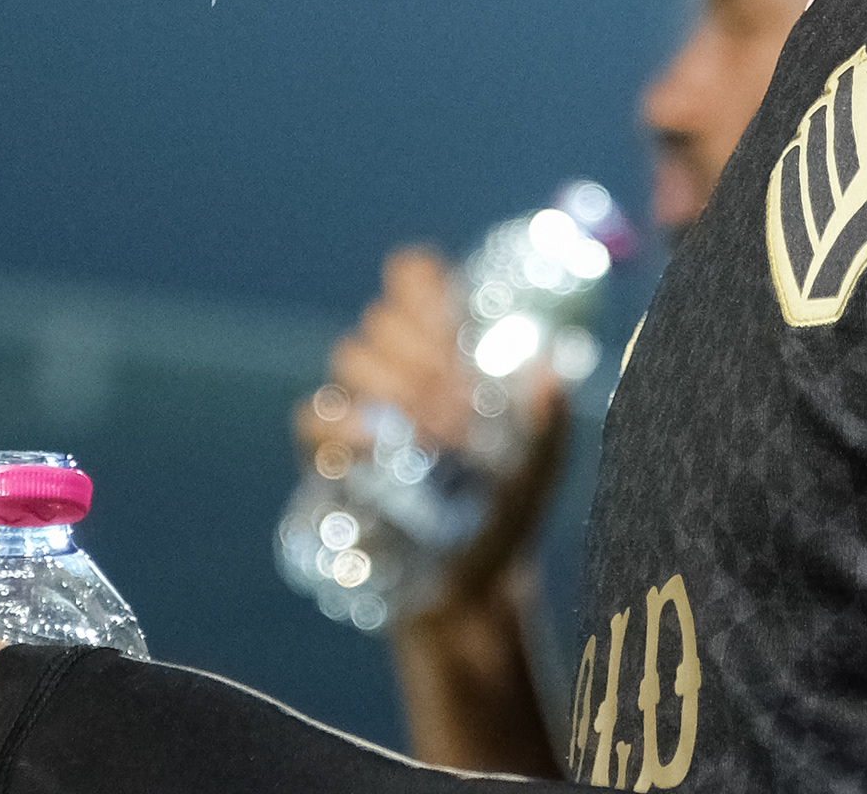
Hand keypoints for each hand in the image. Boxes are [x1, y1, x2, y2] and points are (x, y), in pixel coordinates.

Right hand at [293, 248, 573, 609]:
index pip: (413, 280)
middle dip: (421, 353)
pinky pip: (314, 416)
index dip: (421, 286)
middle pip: (383, 319)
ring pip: (351, 358)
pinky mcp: (331, 455)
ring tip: (436, 432)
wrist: (471, 586)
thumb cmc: (508, 511)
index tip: (449, 318)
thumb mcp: (541, 467)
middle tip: (458, 401)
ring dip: (393, 385)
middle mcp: (397, 370)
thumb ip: (549, 422)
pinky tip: (382, 444)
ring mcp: (359, 409)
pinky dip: (344, 424)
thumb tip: (552, 371)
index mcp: (445, 351)